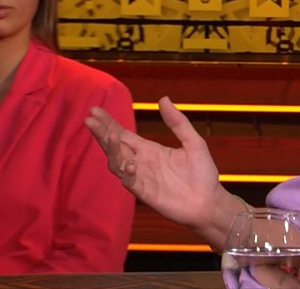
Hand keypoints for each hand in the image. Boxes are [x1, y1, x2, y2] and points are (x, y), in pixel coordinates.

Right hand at [84, 96, 224, 233]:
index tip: (94, 110)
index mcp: (149, 149)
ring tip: (110, 136)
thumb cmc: (203, 172)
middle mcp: (141, 162)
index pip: (123, 134)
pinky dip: (127, 172)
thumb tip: (163, 98)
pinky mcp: (146, 193)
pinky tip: (130, 162)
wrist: (209, 201)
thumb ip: (178, 122)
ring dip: (112, 150)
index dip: (108, 123)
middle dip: (102, 133)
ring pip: (117, 163)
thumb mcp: (193, 142)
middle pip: (115, 146)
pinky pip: (130, 182)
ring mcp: (141, 178)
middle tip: (89, 119)